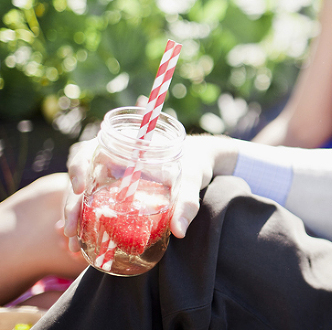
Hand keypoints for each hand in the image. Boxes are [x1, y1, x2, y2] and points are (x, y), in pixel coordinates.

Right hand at [63, 135, 236, 251]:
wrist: (199, 166)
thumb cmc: (195, 164)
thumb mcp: (192, 179)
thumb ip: (187, 202)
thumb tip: (179, 231)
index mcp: (123, 147)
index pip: (88, 151)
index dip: (78, 167)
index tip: (80, 187)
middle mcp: (111, 164)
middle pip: (80, 180)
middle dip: (71, 205)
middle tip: (70, 230)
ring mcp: (110, 182)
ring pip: (82, 199)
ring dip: (75, 220)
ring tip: (74, 245)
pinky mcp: (114, 199)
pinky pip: (94, 211)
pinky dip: (86, 226)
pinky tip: (82, 247)